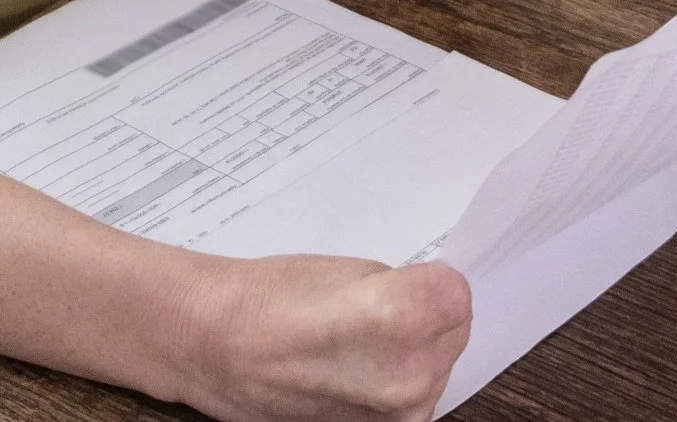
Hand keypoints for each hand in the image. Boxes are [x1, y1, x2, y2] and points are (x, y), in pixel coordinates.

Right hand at [170, 253, 471, 421]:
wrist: (217, 349)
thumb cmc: (268, 301)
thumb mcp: (351, 270)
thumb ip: (407, 289)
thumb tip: (437, 303)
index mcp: (406, 318)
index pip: (459, 292)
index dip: (431, 281)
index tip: (410, 280)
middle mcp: (410, 376)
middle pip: (454, 335)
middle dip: (426, 321)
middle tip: (371, 312)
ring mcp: (397, 417)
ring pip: (436, 372)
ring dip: (411, 356)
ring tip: (353, 344)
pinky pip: (409, 401)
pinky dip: (390, 384)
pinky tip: (349, 370)